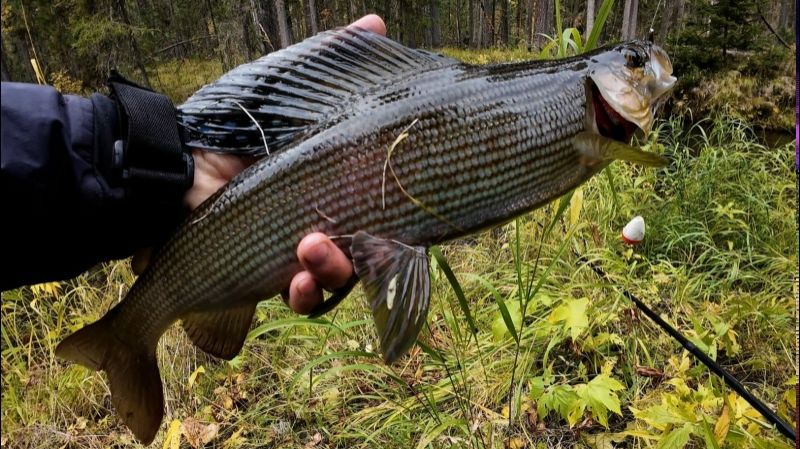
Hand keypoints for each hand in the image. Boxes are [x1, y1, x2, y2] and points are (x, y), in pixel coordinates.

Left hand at [167, 15, 386, 313]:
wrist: (172, 159)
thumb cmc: (230, 120)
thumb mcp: (284, 84)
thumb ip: (330, 57)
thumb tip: (377, 23)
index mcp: (337, 178)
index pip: (382, 202)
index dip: (398, 210)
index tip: (405, 209)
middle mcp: (326, 215)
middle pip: (370, 246)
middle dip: (370, 248)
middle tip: (360, 238)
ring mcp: (298, 249)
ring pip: (338, 276)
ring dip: (333, 269)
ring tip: (310, 249)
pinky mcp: (269, 272)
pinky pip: (299, 295)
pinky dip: (303, 292)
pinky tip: (293, 279)